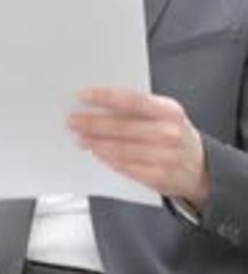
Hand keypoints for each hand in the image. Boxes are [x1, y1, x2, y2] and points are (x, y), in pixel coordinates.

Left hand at [68, 88, 209, 211]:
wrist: (201, 168)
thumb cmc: (174, 135)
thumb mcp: (165, 115)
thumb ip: (139, 108)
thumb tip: (100, 103)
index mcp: (169, 110)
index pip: (132, 100)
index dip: (105, 97)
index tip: (83, 96)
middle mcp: (169, 133)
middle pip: (122, 127)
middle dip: (93, 123)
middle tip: (72, 121)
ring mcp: (166, 156)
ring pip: (121, 149)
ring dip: (96, 144)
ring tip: (80, 138)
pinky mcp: (160, 177)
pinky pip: (127, 168)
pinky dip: (109, 160)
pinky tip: (97, 154)